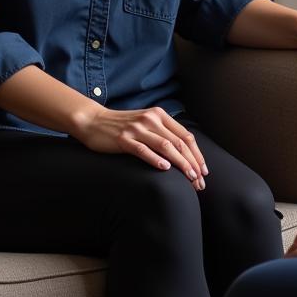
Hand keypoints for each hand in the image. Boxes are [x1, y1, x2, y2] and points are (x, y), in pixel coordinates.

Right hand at [72, 105, 207, 189]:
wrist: (93, 121)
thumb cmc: (122, 126)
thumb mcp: (146, 123)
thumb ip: (163, 132)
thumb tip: (183, 152)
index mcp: (160, 115)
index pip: (185, 136)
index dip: (197, 154)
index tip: (204, 170)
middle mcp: (151, 119)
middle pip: (179, 142)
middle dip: (192, 162)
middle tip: (199, 180)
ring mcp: (137, 129)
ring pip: (165, 146)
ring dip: (180, 163)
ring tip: (189, 177)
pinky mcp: (123, 139)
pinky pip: (143, 150)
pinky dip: (156, 159)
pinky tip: (165, 169)